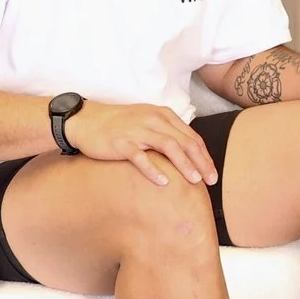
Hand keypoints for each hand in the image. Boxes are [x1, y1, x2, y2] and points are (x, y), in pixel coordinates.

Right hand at [64, 100, 216, 187]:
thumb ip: (168, 133)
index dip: (205, 156)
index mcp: (163, 115)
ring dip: (184, 164)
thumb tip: (188, 154)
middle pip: (185, 142)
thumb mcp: (148, 122)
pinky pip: (141, 157)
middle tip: (211, 180)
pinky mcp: (121, 143)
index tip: (212, 173)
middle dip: (201, 162)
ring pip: (168, 146)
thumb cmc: (120, 125)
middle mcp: (153, 120)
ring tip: (195, 181)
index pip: (191, 137)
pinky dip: (153, 170)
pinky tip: (163, 182)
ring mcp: (137, 131)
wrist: (87, 120)